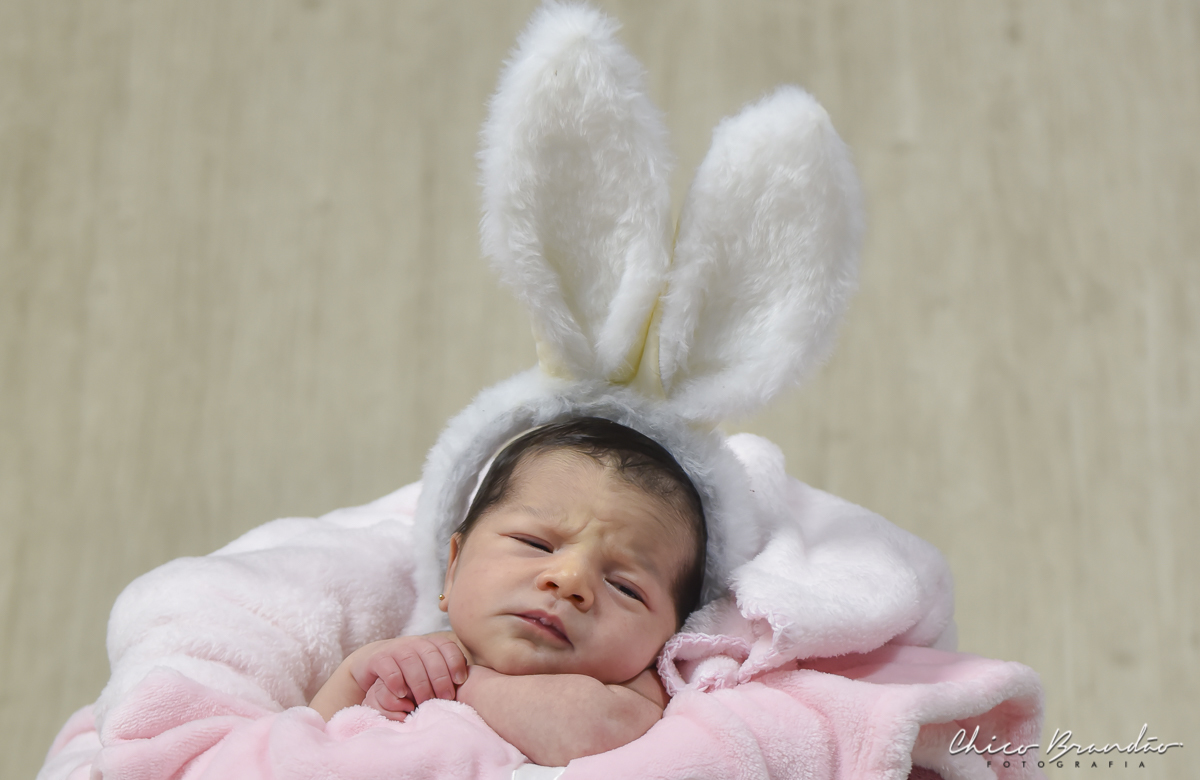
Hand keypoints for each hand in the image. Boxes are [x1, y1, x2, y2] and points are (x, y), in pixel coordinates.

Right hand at [346, 632, 468, 719]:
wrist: (377, 662)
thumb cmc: (412, 671)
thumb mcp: (431, 668)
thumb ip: (448, 672)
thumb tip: (473, 684)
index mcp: (431, 644)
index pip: (447, 647)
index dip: (455, 662)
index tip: (461, 681)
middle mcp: (415, 643)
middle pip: (431, 656)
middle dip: (440, 678)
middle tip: (445, 699)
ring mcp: (397, 648)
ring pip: (411, 661)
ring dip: (420, 683)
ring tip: (424, 701)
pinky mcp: (379, 658)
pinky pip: (389, 667)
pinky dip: (396, 680)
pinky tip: (402, 694)